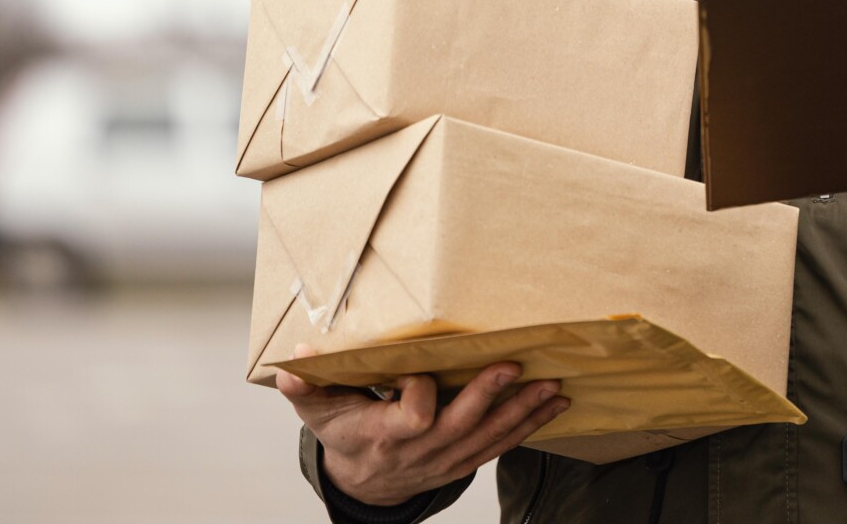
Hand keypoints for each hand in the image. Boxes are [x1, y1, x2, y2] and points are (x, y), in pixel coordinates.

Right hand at [277, 345, 569, 506]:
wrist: (365, 483)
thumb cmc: (345, 433)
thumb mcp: (319, 410)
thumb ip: (307, 387)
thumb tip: (291, 364)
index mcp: (386, 435)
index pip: (412, 417)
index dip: (419, 394)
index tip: (421, 368)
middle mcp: (422, 451)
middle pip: (460, 426)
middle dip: (488, 396)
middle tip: (512, 366)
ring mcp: (448, 459)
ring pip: (490, 437)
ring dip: (524, 411)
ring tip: (553, 385)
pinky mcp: (466, 460)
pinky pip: (502, 445)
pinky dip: (530, 425)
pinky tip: (555, 404)